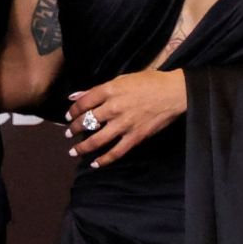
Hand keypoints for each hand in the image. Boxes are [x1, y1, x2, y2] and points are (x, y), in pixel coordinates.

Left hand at [63, 69, 186, 167]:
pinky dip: (104, 160)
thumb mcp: (123, 79)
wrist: (174, 93)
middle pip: (86, 121)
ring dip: (82, 147)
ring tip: (74, 151)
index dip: (72, 111)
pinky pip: (116, 152)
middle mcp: (113, 107)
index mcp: (110, 90)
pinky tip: (95, 163)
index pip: (83, 103)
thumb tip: (75, 96)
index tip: (68, 117)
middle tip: (69, 134)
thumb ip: (98, 90)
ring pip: (96, 140)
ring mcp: (124, 124)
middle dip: (74, 129)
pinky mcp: (135, 137)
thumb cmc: (150, 82)